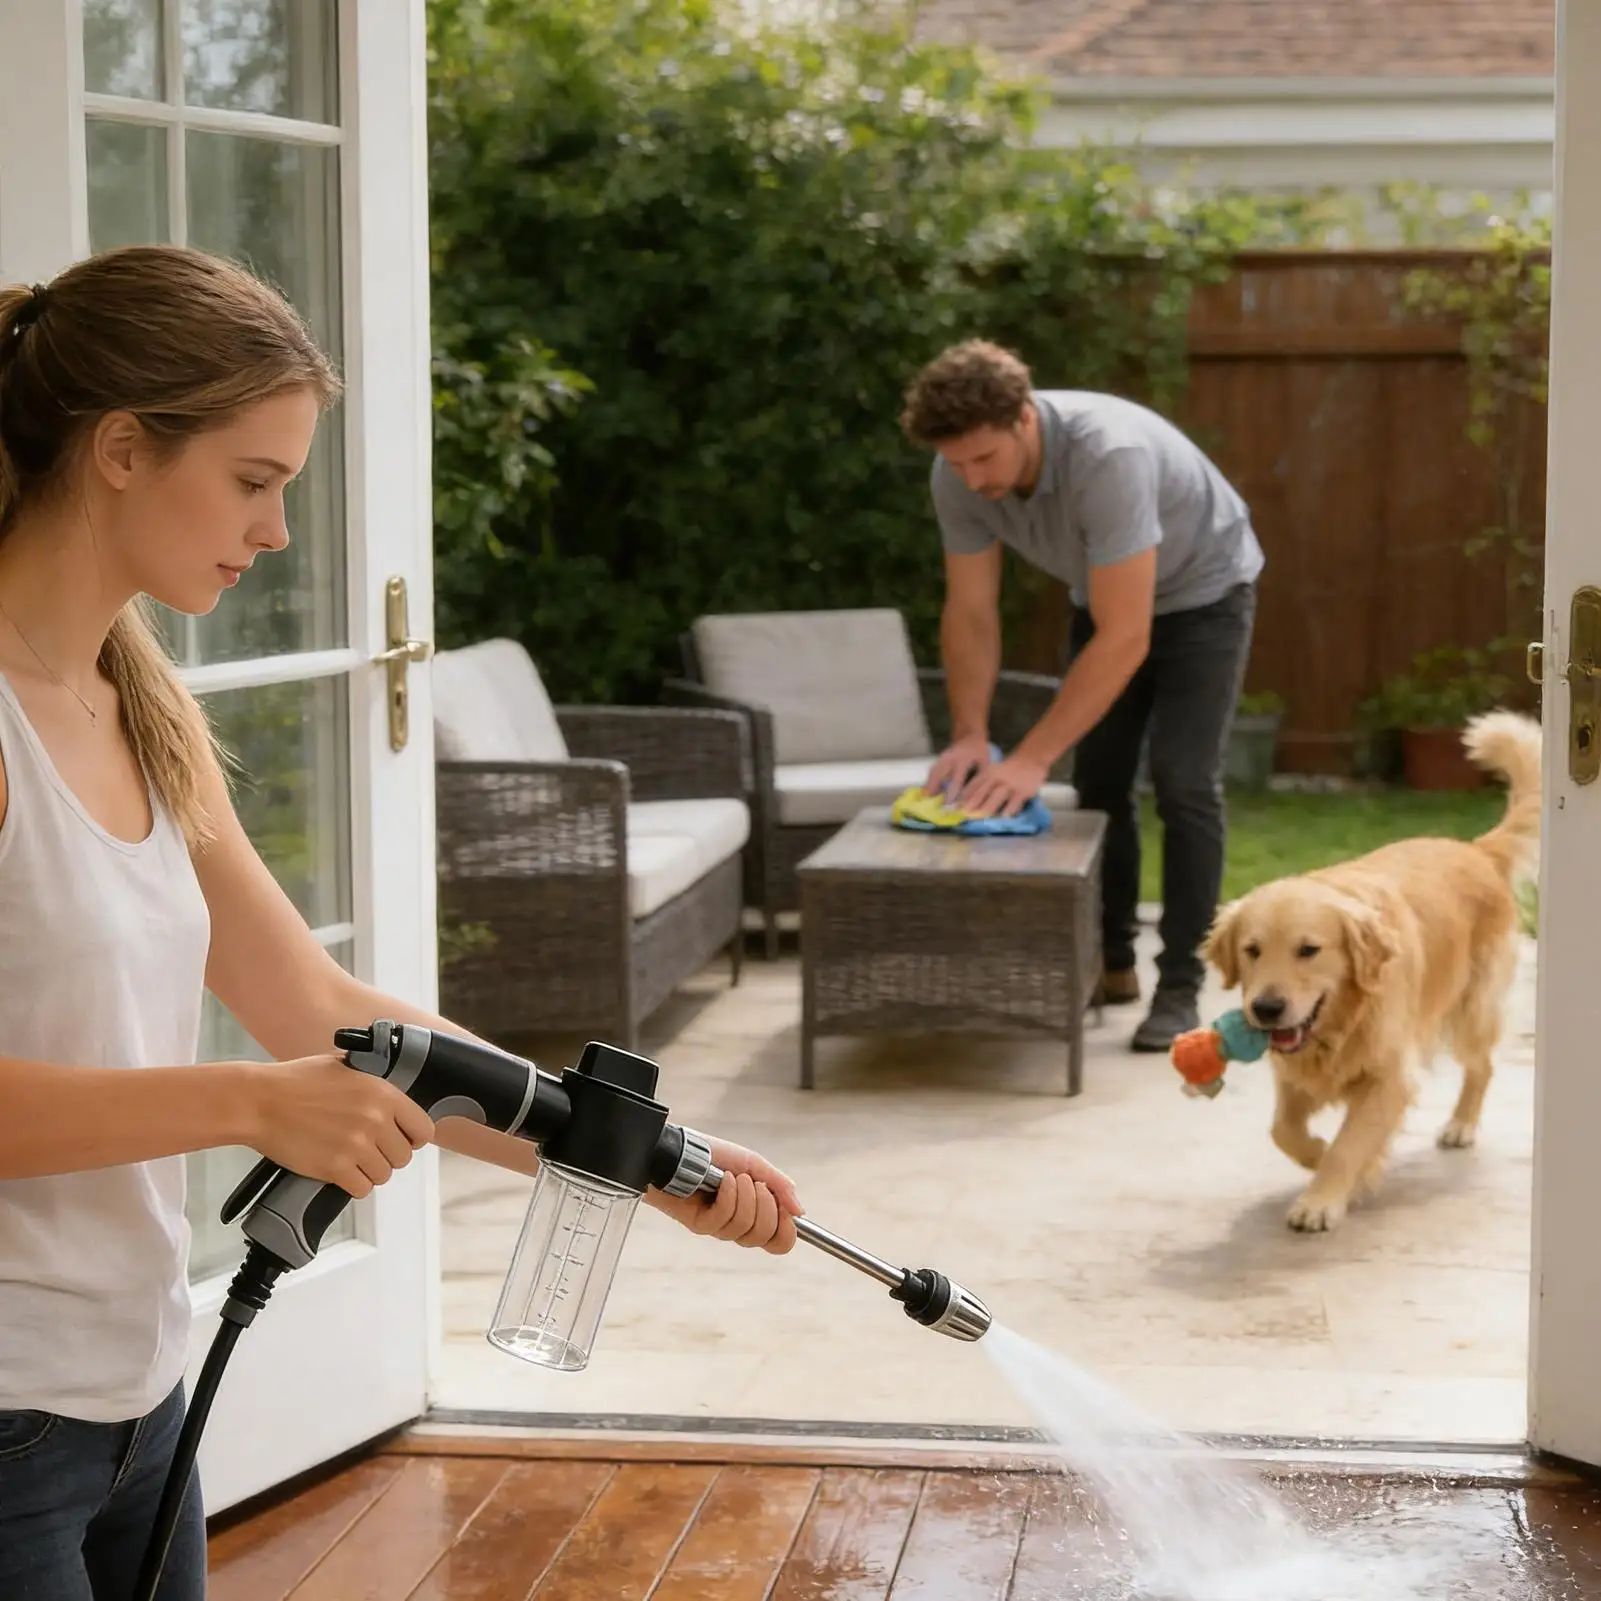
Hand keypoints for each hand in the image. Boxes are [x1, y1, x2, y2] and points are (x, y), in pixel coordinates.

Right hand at [245, 1055, 435, 1198]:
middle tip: (368, 1150)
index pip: (423, 1130)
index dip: (412, 1137)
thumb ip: (374, 1084)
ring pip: (384, 1175)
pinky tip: (341, 1172)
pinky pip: (362, 1189)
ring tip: (351, 1159)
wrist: (261, 1101)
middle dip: (387, 1156)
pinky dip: (353, 1184)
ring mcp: (356, 1146)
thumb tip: (393, 1098)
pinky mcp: (335, 1168)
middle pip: (403, 1157)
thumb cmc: (298, 1081)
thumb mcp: (345, 1067)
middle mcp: (376, 1121)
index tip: (400, 1138)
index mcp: (384, 1094)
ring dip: (370, 1171)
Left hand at [646, 1137, 802, 1254]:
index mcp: (756, 1214)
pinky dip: (727, 1194)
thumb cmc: (715, 1156)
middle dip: (766, 1204)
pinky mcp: (701, 1224)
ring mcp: (720, 1227)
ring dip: (744, 1194)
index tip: (786, 1209)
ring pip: (745, 1227)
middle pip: (766, 1236)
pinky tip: (720, 1180)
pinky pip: (723, 1217)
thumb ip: (779, 1186)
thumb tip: (800, 1212)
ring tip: (733, 1176)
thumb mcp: (754, 1165)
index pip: (779, 1242)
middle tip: (755, 1183)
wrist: (681, 1150)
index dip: (787, 1231)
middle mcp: (739, 1225)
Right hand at [924, 734, 992, 800]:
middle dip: (933, 789)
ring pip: (933, 773)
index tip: (948, 804)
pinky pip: (932, 771)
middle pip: (938, 775)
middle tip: (930, 803)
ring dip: (929, 786)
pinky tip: (928, 792)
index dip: (951, 792)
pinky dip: (929, 781)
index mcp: (962, 759)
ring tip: (926, 800)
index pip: (956, 779)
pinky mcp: (939, 759)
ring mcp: (942, 757)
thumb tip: (975, 796)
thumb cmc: (979, 751)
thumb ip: (979, 778)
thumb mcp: (985, 762)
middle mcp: (949, 758)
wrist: (969, 736)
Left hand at [960, 752, 1048, 817]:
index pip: (973, 786)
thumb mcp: (992, 772)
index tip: (954, 808)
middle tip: (963, 815)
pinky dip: (1007, 811)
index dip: (963, 798)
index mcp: (988, 774)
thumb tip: (964, 803)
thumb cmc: (1007, 771)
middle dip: (971, 805)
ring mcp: (1010, 785)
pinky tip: (1002, 818)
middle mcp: (997, 778)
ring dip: (986, 809)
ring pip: (996, 798)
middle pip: (982, 793)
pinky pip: (1013, 804)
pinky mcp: (1023, 792)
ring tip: (978, 818)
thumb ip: (981, 785)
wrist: (1030, 760)